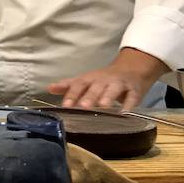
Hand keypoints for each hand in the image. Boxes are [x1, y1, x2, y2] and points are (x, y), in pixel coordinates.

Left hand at [47, 48, 167, 109]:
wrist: (131, 70)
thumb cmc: (103, 79)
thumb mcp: (85, 80)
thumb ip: (68, 86)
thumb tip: (49, 88)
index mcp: (90, 79)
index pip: (79, 85)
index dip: (72, 94)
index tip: (66, 105)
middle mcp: (103, 80)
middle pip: (95, 87)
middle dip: (89, 96)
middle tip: (83, 107)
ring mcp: (119, 84)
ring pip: (113, 90)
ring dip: (108, 97)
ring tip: (103, 106)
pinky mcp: (134, 90)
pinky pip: (132, 97)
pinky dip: (129, 105)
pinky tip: (125, 113)